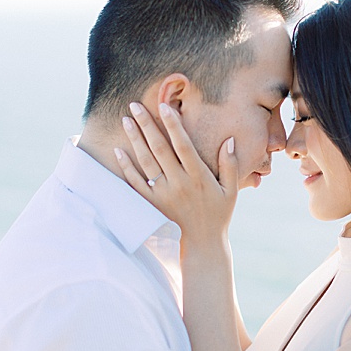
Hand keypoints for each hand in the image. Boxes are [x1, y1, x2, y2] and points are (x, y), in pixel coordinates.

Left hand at [115, 102, 238, 243]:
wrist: (202, 245)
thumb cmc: (219, 215)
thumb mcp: (231, 190)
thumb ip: (230, 165)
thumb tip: (229, 140)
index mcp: (199, 177)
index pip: (183, 145)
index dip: (173, 125)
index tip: (164, 106)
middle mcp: (179, 183)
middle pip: (159, 148)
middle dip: (147, 124)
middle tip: (135, 105)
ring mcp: (163, 194)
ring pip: (145, 162)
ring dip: (135, 139)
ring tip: (126, 120)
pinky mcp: (151, 204)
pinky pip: (135, 183)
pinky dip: (126, 167)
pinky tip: (118, 151)